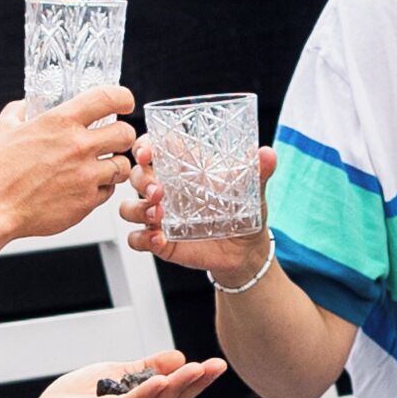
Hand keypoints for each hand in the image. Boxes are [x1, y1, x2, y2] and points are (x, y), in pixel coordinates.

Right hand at [0, 85, 138, 239]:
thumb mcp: (2, 130)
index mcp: (60, 122)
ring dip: (115, 164)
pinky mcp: (86, 201)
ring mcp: (86, 176)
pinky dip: (102, 188)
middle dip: (121, 135)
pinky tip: (85, 186)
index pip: (108, 97)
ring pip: (123, 165)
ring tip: (101, 166)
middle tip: (111, 140)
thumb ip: (18, 112)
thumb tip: (26, 106)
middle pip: (126, 133)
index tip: (123, 103)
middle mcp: (78, 146)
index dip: (122, 98)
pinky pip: (109, 191)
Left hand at [11, 350, 220, 397]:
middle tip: (216, 366)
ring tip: (195, 368)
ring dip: (175, 387)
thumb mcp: (115, 376)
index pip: (174, 394)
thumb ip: (144, 368)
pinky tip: (158, 381)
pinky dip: (142, 395)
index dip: (197, 381)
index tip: (217, 364)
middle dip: (195, 384)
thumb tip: (178, 357)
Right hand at [120, 136, 280, 278]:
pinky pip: (137, 240)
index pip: (152, 149)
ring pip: (128, 208)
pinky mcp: (160, 241)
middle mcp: (166, 190)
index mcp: (182, 169)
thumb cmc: (244, 212)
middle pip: (136, 176)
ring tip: (158, 216)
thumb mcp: (252, 191)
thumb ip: (258, 172)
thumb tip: (267, 154)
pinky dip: (143, 240)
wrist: (246, 251)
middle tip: (159, 191)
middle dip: (141, 180)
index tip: (146, 152)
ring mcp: (160, 216)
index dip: (143, 146)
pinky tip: (159, 240)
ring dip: (138, 210)